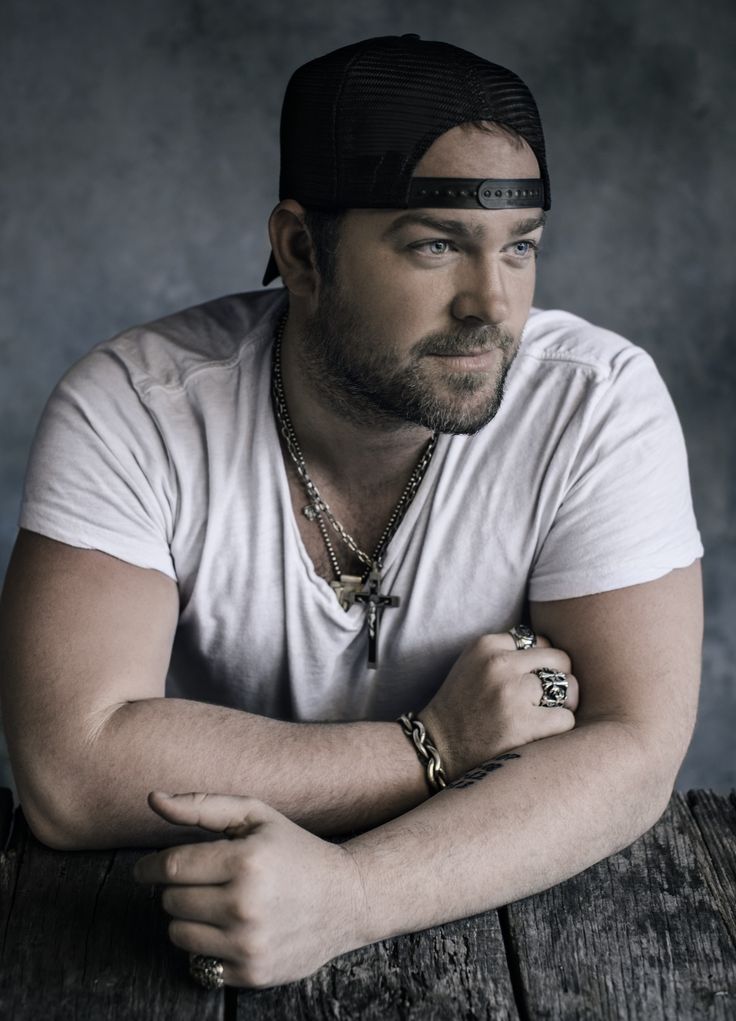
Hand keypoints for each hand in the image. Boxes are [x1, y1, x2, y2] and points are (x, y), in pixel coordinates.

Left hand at [133, 791, 365, 987]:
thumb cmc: (294, 850)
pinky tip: (231, 929)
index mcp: (247, 861)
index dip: (148, 868)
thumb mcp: (255, 816)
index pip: (171, 868)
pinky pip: (198, 963)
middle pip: (170, 901)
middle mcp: (246, 905)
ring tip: (215, 903)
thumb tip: (152, 799)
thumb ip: (202, 805)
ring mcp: (249, 944)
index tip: (144, 869)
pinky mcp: (251, 974)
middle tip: (203, 881)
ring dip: (188, 918)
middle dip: (178, 889)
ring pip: (178, 934)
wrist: (346, 900)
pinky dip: (206, 946)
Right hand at [420, 631, 578, 779]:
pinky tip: (540, 736)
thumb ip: (507, 653)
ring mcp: (511, 693)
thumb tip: (557, 656)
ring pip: (569, 687)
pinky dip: (559, 729)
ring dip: (565, 704)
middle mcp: (499, 664)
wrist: (437, 749)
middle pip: (560, 659)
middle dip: (560, 679)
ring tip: (547, 717)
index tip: (531, 682)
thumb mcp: (474, 665)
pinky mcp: (523, 724)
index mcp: (486, 645)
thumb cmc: (461, 709)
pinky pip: (566, 719)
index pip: (541, 641)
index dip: (542, 664)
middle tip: (547, 701)